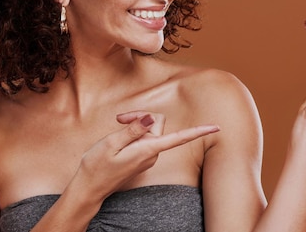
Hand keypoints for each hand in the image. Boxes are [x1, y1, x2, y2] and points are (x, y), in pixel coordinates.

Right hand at [75, 111, 218, 199]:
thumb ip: (133, 129)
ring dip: (136, 124)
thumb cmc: (96, 166)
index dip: (198, 132)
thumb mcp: (111, 143)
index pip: (178, 138)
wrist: (89, 188)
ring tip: (117, 127)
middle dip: (142, 116)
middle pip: (158, 123)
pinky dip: (134, 133)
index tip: (216, 128)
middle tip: (120, 119)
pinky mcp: (142, 157)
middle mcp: (152, 154)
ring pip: (151, 129)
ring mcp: (148, 157)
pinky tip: (119, 139)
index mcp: (147, 150)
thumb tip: (151, 118)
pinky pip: (145, 138)